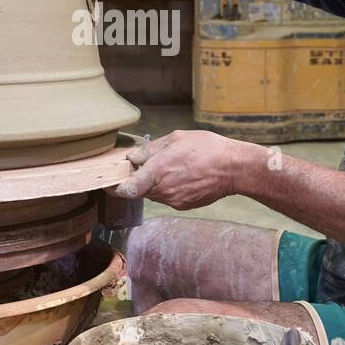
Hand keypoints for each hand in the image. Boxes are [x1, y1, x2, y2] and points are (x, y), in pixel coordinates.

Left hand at [112, 130, 258, 209]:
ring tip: (172, 167)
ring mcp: (174, 201)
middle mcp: (163, 190)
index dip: (115, 188)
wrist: (234, 168)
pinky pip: (169, 197)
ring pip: (154, 193)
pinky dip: (170, 188)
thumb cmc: (206, 149)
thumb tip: (133, 158)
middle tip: (148, 165)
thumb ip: (150, 150)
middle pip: (140, 190)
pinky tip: (183, 176)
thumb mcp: (175, 139)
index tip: (111, 183)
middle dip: (139, 180)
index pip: (126, 190)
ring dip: (155, 183)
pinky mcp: (184, 205)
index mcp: (157, 172)